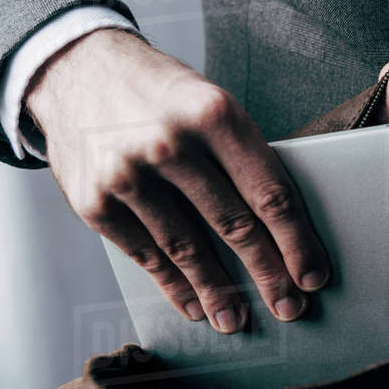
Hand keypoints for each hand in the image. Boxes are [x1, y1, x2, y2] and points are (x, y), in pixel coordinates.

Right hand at [26, 28, 329, 331]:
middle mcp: (171, 144)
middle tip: (290, 307)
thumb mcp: (208, 102)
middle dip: (268, 274)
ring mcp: (128, 174)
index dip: (297, 241)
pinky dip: (173, 285)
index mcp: (214, 114)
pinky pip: (146, 255)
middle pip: (235, 225)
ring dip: (218, 293)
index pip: (269, 191)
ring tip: (238, 320)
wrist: (74, 67)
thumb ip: (239, 156)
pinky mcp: (94, 201)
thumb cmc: (160, 93)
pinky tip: (193, 306)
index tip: (313, 275)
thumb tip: (283, 229)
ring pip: (188, 249)